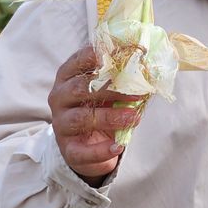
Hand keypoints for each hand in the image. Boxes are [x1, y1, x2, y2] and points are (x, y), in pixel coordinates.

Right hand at [48, 45, 145, 184]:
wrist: (89, 145)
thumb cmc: (100, 108)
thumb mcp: (109, 91)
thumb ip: (121, 79)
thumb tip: (148, 68)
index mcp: (68, 77)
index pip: (78, 61)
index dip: (97, 57)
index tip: (119, 56)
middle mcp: (59, 98)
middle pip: (80, 88)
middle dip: (110, 89)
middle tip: (137, 93)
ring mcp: (61, 124)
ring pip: (82, 118)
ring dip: (110, 117)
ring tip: (134, 117)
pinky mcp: (68, 149)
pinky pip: (82, 151)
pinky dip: (101, 150)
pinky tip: (118, 146)